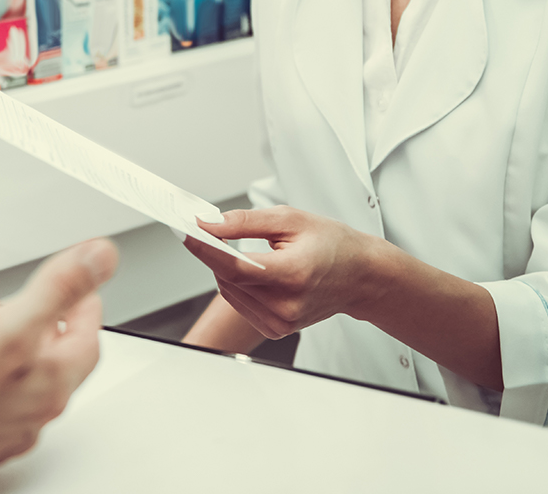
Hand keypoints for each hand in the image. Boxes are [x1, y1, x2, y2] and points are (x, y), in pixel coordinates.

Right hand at [0, 238, 118, 485]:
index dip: (85, 304)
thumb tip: (100, 257)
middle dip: (27, 304)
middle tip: (21, 283)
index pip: (85, 341)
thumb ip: (58, 289)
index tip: (80, 282)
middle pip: (39, 346)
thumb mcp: (10, 328)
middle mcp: (25, 405)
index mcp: (48, 383)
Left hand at [184, 206, 378, 339]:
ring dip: (224, 268)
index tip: (187, 230)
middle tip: (207, 228)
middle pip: (229, 279)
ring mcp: (282, 322)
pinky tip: (250, 269)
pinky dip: (236, 284)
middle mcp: (286, 305)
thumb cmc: (332, 244)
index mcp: (293, 275)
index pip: (235, 267)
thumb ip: (245, 222)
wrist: (360, 275)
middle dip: (213, 252)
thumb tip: (210, 224)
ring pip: (230, 292)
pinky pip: (241, 304)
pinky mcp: (277, 329)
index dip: (205, 248)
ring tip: (236, 246)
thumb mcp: (290, 219)